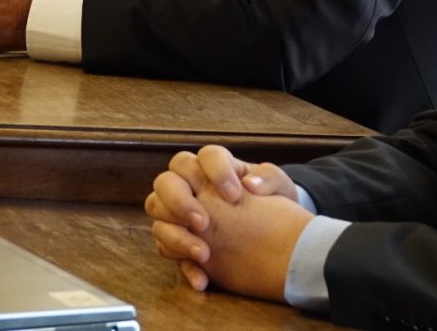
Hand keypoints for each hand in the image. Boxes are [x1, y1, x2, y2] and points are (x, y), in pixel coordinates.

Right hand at [144, 146, 300, 293]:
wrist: (276, 232)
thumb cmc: (273, 201)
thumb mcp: (279, 187)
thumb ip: (269, 178)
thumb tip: (251, 183)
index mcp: (216, 167)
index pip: (205, 156)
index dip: (216, 172)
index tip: (235, 195)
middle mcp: (191, 185)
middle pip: (166, 181)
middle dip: (180, 201)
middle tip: (203, 222)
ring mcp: (179, 214)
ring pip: (157, 213)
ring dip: (175, 235)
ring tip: (204, 254)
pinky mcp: (179, 242)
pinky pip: (168, 251)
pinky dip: (185, 267)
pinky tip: (203, 280)